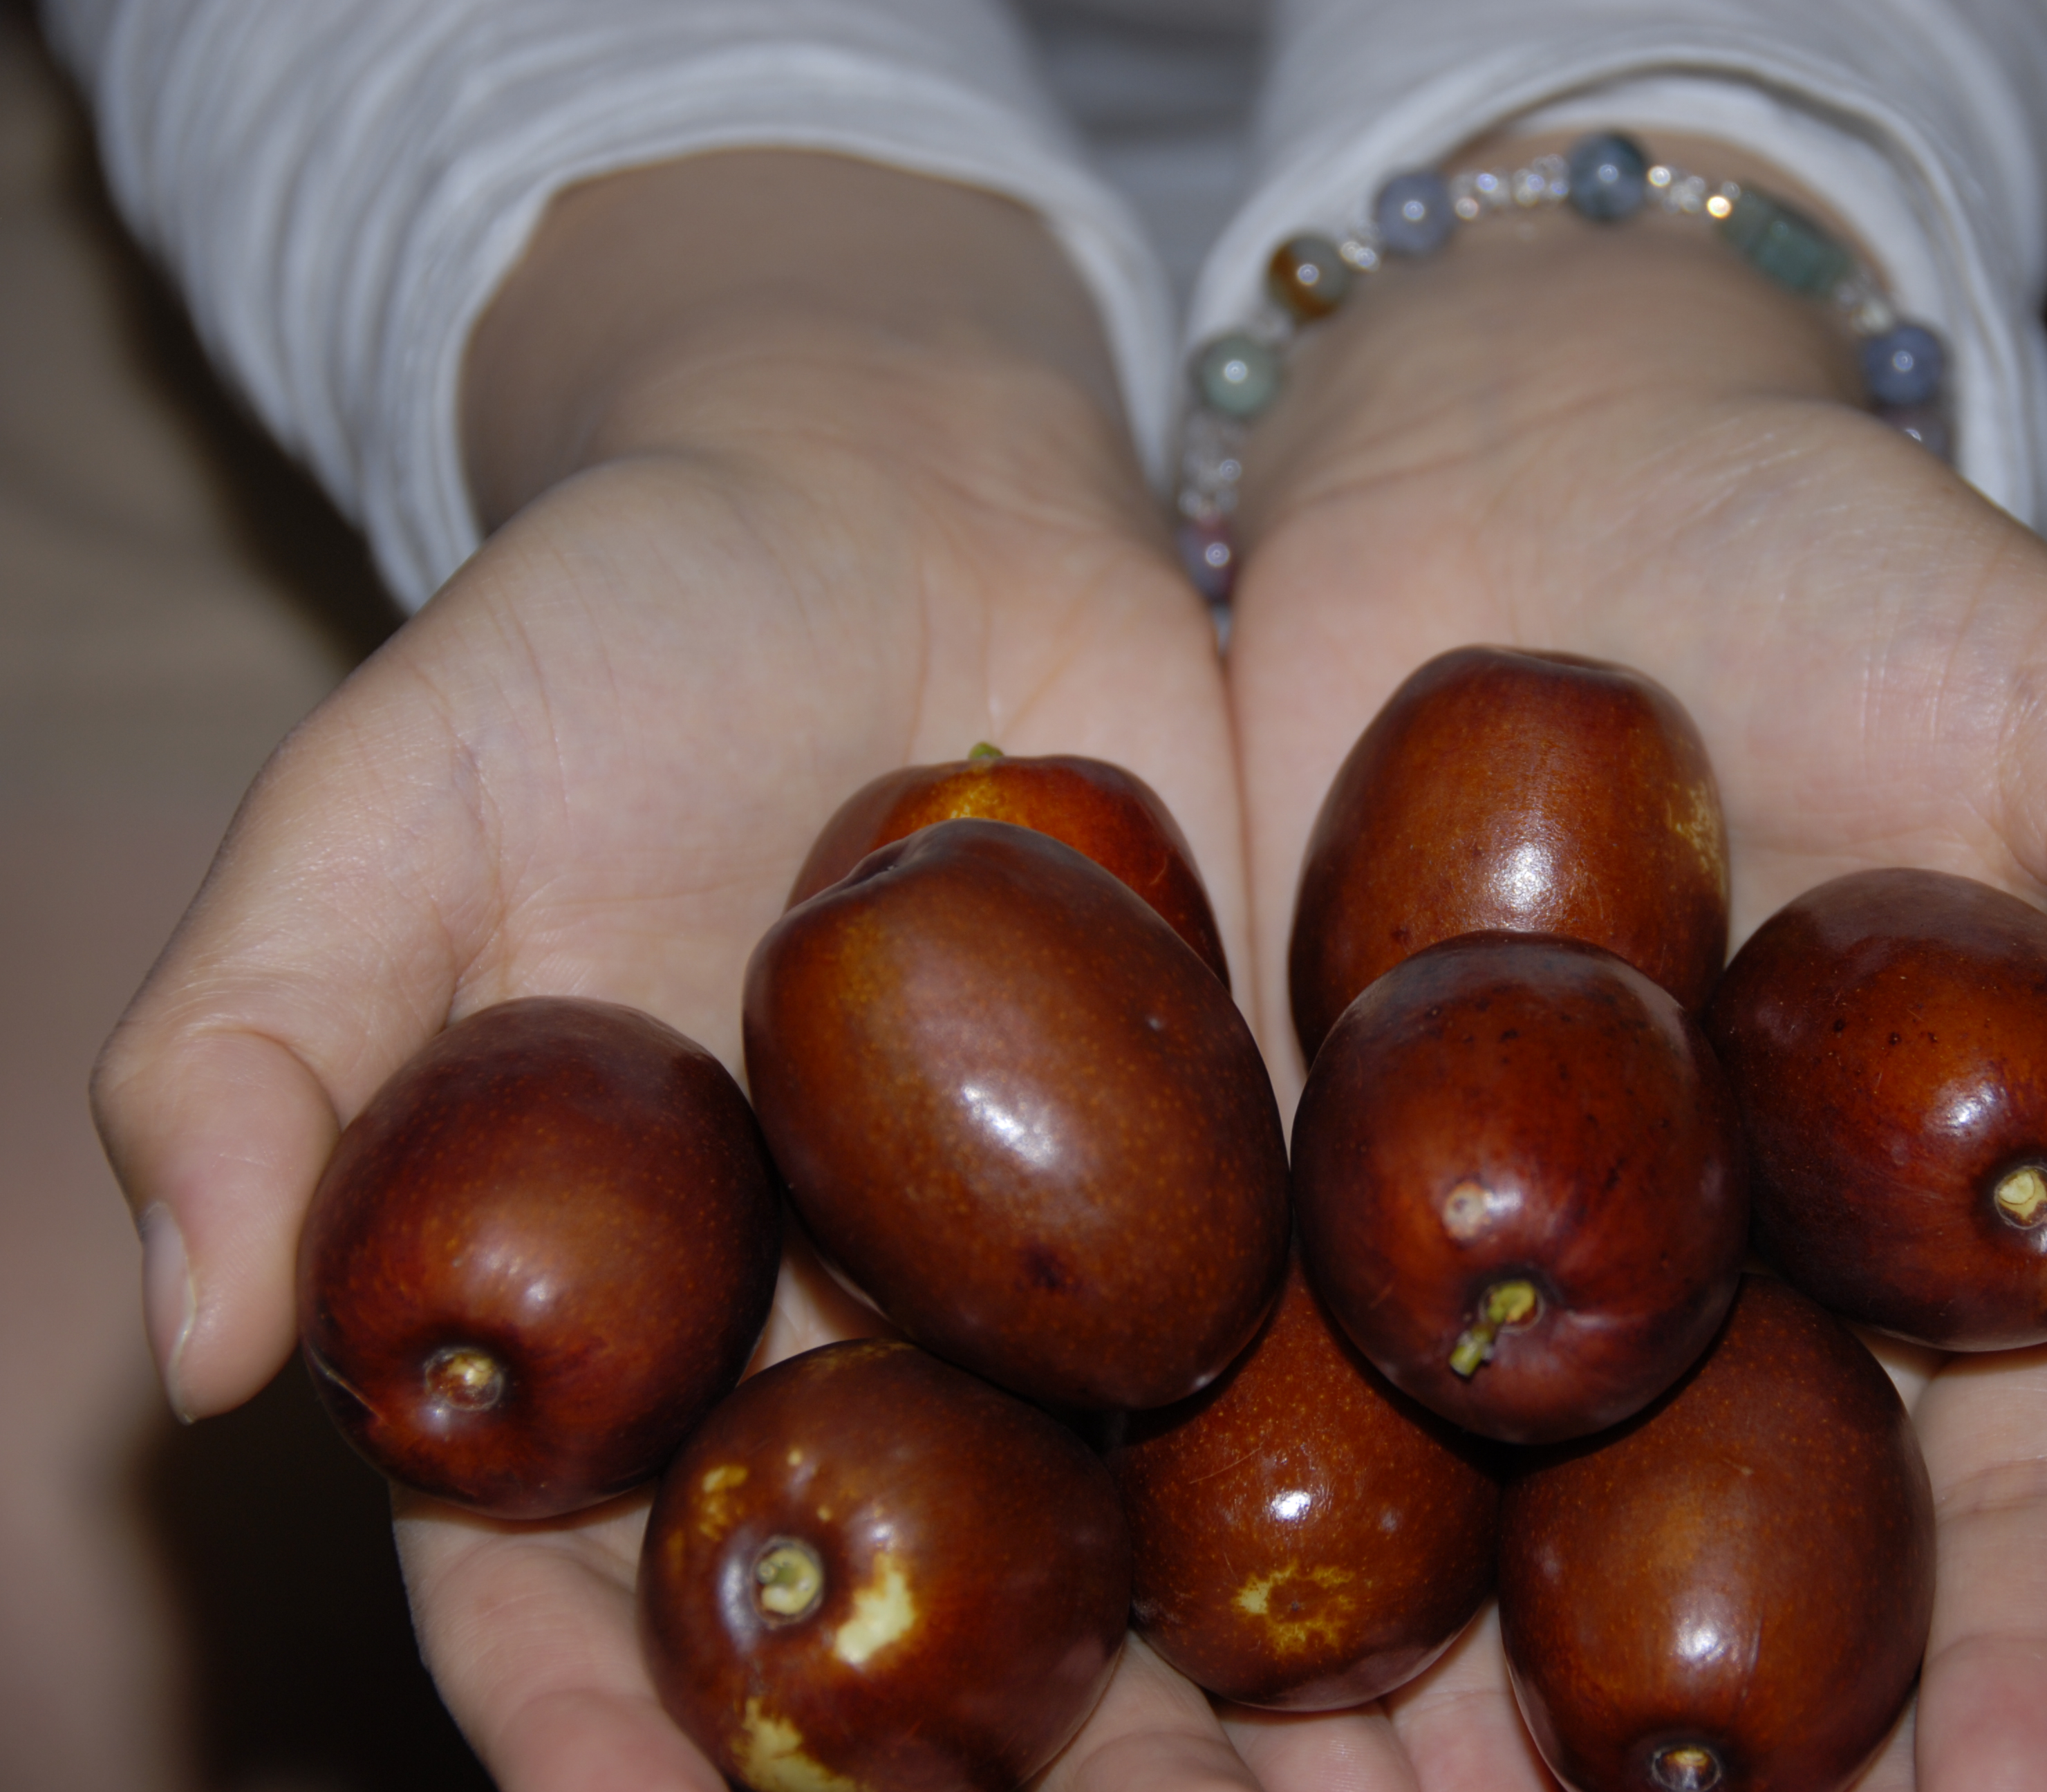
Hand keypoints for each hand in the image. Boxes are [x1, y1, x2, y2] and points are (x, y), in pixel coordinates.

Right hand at [90, 153, 1253, 1788]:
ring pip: (1129, 1559)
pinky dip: (1409, 1497)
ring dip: (1255, 1714)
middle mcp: (835, 1347)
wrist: (896, 488)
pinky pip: (1311, 1365)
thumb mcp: (395, 799)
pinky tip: (1495, 1617)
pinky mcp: (1237, 1172)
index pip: (568, 1603)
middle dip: (1008, 1782)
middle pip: (897, 1628)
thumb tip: (200, 1342)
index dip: (615, 1740)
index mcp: (612, 1318)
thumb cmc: (611, 624)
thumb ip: (259, 1046)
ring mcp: (1049, 1281)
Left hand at [1222, 133, 2046, 1790]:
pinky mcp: (1296, 1153)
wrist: (1520, 448)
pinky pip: (1282, 1361)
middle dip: (1721, 1731)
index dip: (2028, 1659)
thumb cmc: (1833, 551)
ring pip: (1497, 1523)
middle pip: (1739, 1562)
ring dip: (1454, 1702)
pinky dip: (1247, 1501)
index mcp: (1927, 1216)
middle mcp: (1715, 1274)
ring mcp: (1493, 1232)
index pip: (2016, 1490)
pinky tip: (1194, 1629)